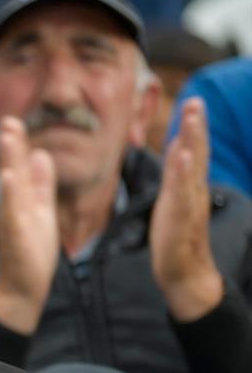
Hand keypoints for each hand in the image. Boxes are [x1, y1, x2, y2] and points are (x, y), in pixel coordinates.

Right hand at [0, 116, 59, 335]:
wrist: (22, 289)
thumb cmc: (31, 253)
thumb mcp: (41, 212)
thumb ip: (40, 184)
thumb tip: (41, 154)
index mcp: (19, 199)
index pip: (16, 166)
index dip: (16, 143)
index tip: (14, 118)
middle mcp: (11, 206)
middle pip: (9, 169)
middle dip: (10, 144)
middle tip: (9, 117)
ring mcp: (11, 220)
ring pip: (10, 187)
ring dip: (8, 161)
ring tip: (9, 137)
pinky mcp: (15, 237)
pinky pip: (12, 213)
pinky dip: (10, 195)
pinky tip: (10, 179)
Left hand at [152, 97, 223, 321]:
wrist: (185, 273)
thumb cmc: (176, 237)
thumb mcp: (173, 201)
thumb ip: (177, 175)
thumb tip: (179, 149)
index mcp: (191, 187)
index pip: (195, 152)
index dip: (194, 127)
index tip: (194, 101)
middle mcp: (195, 191)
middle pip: (198, 153)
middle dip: (197, 126)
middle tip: (196, 100)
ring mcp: (190, 203)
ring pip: (193, 167)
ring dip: (193, 139)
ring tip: (193, 115)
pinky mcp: (181, 218)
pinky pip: (184, 191)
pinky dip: (184, 172)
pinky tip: (185, 154)